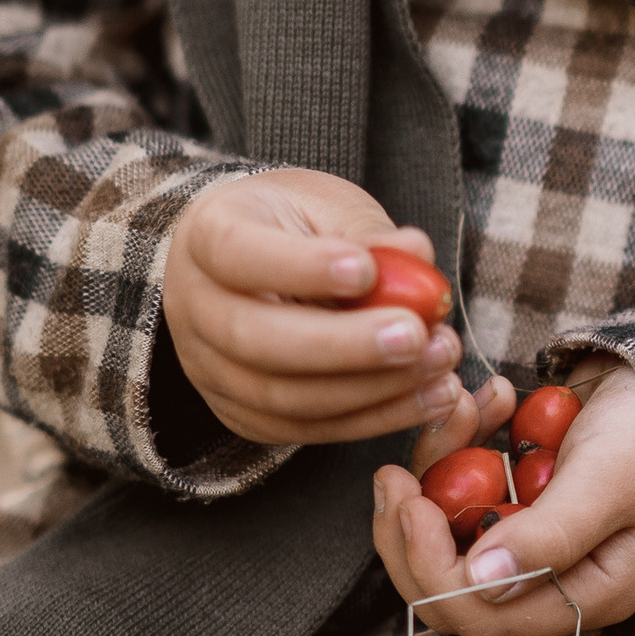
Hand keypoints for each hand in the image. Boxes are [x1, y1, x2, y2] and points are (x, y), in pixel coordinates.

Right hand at [162, 168, 463, 447]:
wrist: (255, 265)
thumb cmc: (295, 228)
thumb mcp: (328, 206)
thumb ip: (367, 230)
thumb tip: (416, 254)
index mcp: (206, 238)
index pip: (236, 254)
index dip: (299, 267)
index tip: (366, 270)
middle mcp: (194, 309)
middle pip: (256, 339)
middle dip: (344, 345)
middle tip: (417, 335)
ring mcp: (211, 370)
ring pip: (283, 397)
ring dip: (372, 388)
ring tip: (440, 363)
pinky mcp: (244, 414)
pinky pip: (307, 428)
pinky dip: (374, 418)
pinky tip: (429, 397)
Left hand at [371, 364, 634, 635]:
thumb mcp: (607, 483)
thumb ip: (548, 535)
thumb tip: (480, 580)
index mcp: (585, 596)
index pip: (482, 616)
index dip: (431, 568)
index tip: (412, 504)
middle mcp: (553, 581)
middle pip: (449, 584)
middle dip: (411, 529)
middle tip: (392, 476)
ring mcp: (532, 541)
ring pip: (448, 530)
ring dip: (438, 469)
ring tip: (461, 408)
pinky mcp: (519, 501)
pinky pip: (466, 487)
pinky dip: (464, 442)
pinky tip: (492, 401)